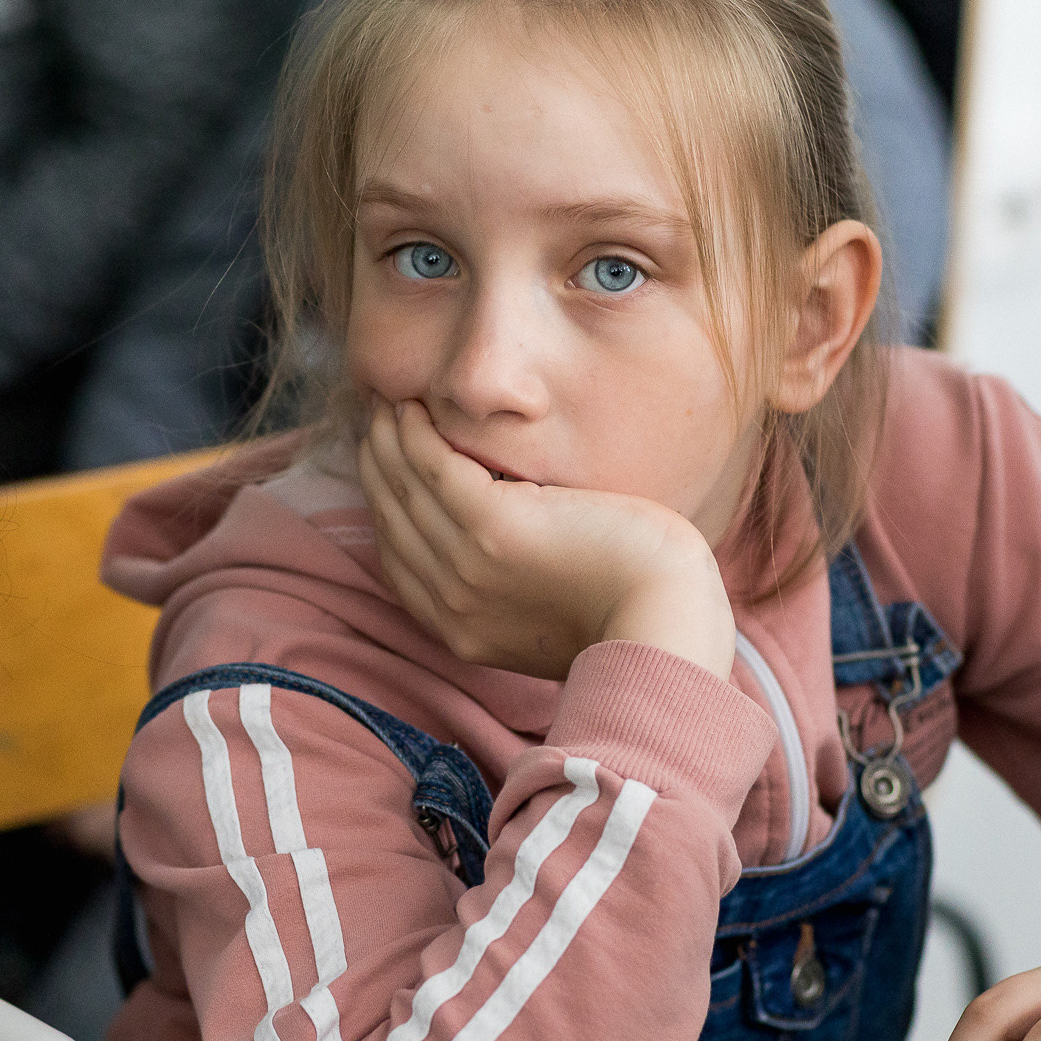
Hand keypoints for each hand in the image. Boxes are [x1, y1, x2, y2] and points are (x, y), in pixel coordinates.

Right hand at [355, 400, 734, 680]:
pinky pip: (435, 470)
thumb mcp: (555, 617)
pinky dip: (417, 436)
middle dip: (377, 468)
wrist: (666, 626)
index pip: (399, 561)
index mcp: (461, 633)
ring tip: (388, 407)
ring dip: (389, 441)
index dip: (384, 509)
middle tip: (374, 423)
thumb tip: (511, 558)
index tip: (383, 469)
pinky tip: (416, 410)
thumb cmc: (635, 617)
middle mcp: (452, 604)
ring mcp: (467, 569)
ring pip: (406, 490)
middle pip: (393, 522)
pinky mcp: (494, 529)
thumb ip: (517, 592)